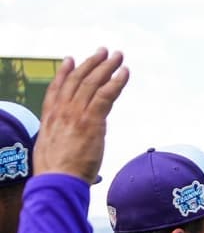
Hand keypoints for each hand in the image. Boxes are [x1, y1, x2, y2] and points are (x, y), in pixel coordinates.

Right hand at [33, 48, 128, 183]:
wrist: (58, 180)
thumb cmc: (57, 174)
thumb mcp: (53, 154)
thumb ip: (65, 147)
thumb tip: (78, 159)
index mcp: (50, 117)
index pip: (57, 88)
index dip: (65, 73)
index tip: (71, 60)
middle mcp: (61, 111)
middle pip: (77, 80)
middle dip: (91, 63)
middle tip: (103, 52)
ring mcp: (75, 114)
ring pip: (92, 83)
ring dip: (107, 67)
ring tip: (117, 56)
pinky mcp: (91, 120)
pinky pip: (106, 95)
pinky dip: (116, 82)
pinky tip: (124, 73)